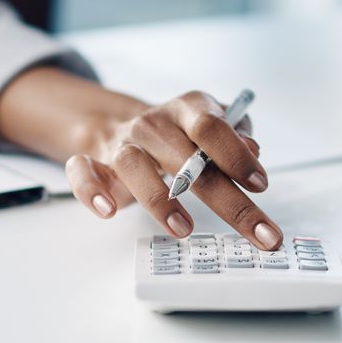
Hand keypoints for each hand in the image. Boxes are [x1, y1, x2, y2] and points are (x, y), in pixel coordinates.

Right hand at [0, 67, 282, 249]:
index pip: (212, 126)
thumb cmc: (183, 135)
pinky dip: (91, 190)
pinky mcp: (95, 162)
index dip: (236, 156)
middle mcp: (155, 123)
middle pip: (186, 158)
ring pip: (133, 164)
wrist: (126, 124)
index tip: (259, 185)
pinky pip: (82, 170)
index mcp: (190, 109)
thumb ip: (237, 138)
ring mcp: (123, 142)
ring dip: (159, 199)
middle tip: (256, 233)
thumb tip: (253, 152)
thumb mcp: (216, 127)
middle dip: (227, 201)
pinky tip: (108, 210)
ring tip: (184, 229)